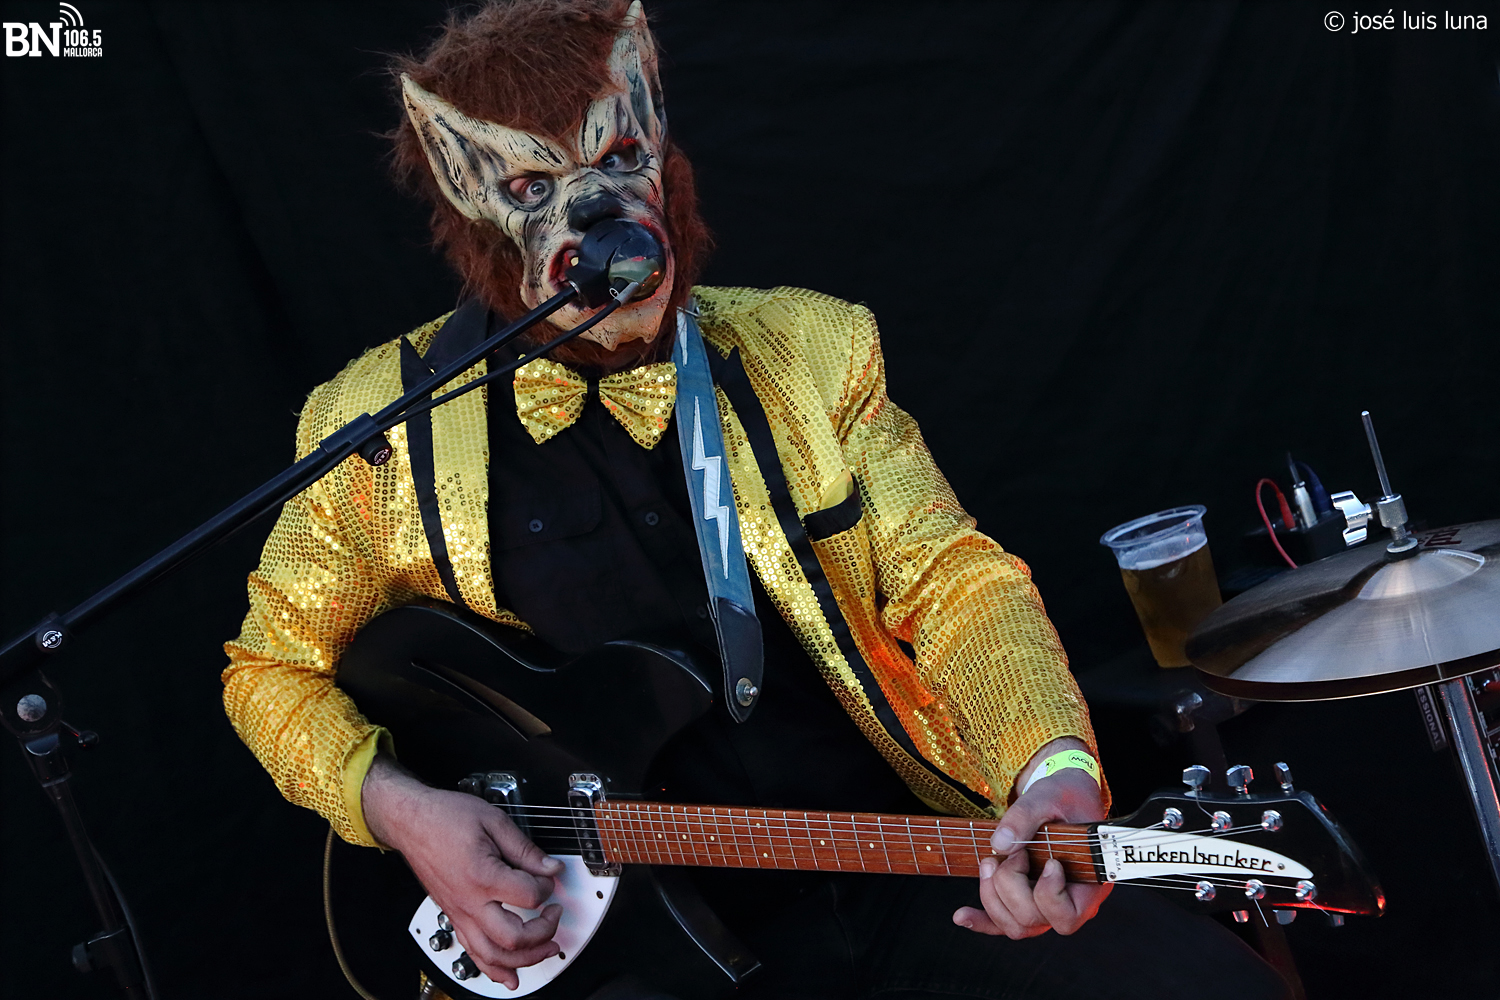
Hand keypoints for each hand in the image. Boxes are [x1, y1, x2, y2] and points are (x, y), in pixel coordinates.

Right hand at [362, 755, 563, 987]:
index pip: (529, 896)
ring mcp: (459, 913)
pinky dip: (493, 970)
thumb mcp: (493, 821)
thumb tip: (550, 867)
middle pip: (513, 938)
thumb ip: (525, 849)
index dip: (547, 887)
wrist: (411, 821)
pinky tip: (509, 976)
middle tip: (555, 916)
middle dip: (543, 932)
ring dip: (525, 959)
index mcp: (482, 875)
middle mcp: (469, 901)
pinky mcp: (453, 917)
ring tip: (546, 949)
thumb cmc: (445, 817)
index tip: (549, 878)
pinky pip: (472, 953)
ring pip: (493, 955)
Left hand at [953, 738, 1111, 938]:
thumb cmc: (1064, 798)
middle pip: (1033, 919)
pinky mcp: (1027, 901)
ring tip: (989, 862)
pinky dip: (981, 922)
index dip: (1049, 892)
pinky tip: (961, 915)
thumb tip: (999, 844)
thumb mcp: (1047, 797)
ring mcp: (1048, 906)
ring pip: (1016, 927)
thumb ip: (1025, 817)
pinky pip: (1004, 924)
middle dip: (1011, 883)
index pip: (1067, 916)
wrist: (1062, 798)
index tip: (1050, 860)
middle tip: (1014, 851)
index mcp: (1089, 884)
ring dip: (992, 896)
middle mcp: (1071, 903)